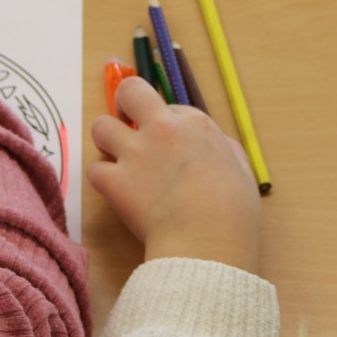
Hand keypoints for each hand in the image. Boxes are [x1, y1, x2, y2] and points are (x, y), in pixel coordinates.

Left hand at [88, 76, 261, 272]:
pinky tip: (118, 194)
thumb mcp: (242, 171)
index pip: (169, 107)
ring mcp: (135, 153)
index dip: (166, 124)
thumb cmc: (233, 214)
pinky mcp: (114, 181)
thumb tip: (213, 146)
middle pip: (129, 92)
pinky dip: (104, 181)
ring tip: (120, 161)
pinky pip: (95, 170)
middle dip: (124, 105)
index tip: (169, 144)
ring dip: (107, 143)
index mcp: (196, 125)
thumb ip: (224, 151)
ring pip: (100, 127)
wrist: (207, 244)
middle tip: (127, 127)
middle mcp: (162, 130)